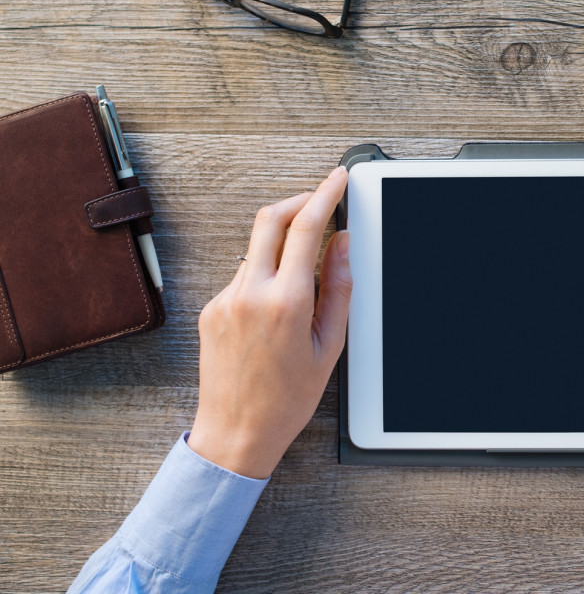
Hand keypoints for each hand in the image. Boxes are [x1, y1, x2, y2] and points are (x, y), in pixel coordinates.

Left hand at [188, 167, 351, 478]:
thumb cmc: (287, 400)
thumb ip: (338, 288)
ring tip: (306, 272)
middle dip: (298, 200)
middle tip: (321, 201)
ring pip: (256, 248)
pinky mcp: (211, 309)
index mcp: (286, 302)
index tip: (337, 179)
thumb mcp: (329, 345)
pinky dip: (265, 273)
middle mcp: (249, 293)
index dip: (325, 194)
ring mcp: (225, 299)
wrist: (235, 433)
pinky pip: (243, 275)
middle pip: (270, 218)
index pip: (305, 227)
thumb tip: (343, 244)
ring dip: (281, 243)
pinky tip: (280, 303)